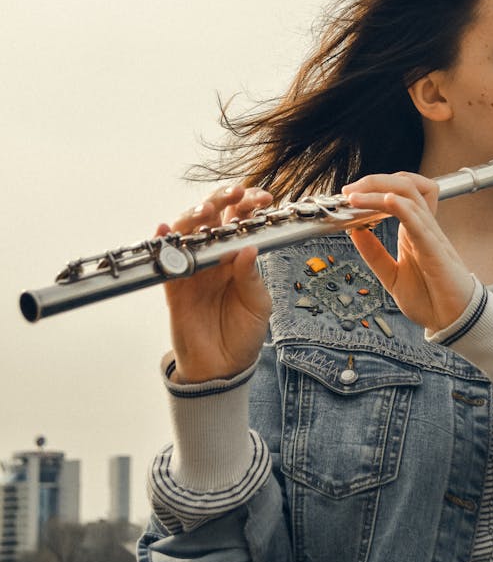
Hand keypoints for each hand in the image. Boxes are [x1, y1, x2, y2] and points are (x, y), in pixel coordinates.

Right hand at [155, 185, 272, 382]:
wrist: (222, 369)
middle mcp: (213, 257)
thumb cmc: (243, 334)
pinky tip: (163, 230)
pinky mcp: (174, 287)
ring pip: (187, 232)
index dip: (248, 204)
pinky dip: (162, 243)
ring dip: (194, 216)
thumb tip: (248, 248)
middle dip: (222, 198)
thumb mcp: (258, 305)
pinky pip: (165, 261)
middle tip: (236, 193)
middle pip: (212, 217)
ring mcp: (192, 270)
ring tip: (206, 210)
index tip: (263, 198)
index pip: (240, 220)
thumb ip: (251, 277)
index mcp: (236, 257)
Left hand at [342, 172, 475, 333]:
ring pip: (410, 197)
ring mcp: (431, 236)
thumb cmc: (430, 299)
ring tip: (356, 196)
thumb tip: (354, 230)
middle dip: (374, 181)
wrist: (453, 322)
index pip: (400, 191)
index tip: (349, 195)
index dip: (375, 186)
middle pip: (405, 185)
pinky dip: (403, 209)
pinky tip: (387, 201)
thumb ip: (374, 253)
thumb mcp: (391, 275)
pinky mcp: (436, 251)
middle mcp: (423, 227)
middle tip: (349, 191)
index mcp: (413, 230)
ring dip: (379, 191)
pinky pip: (420, 223)